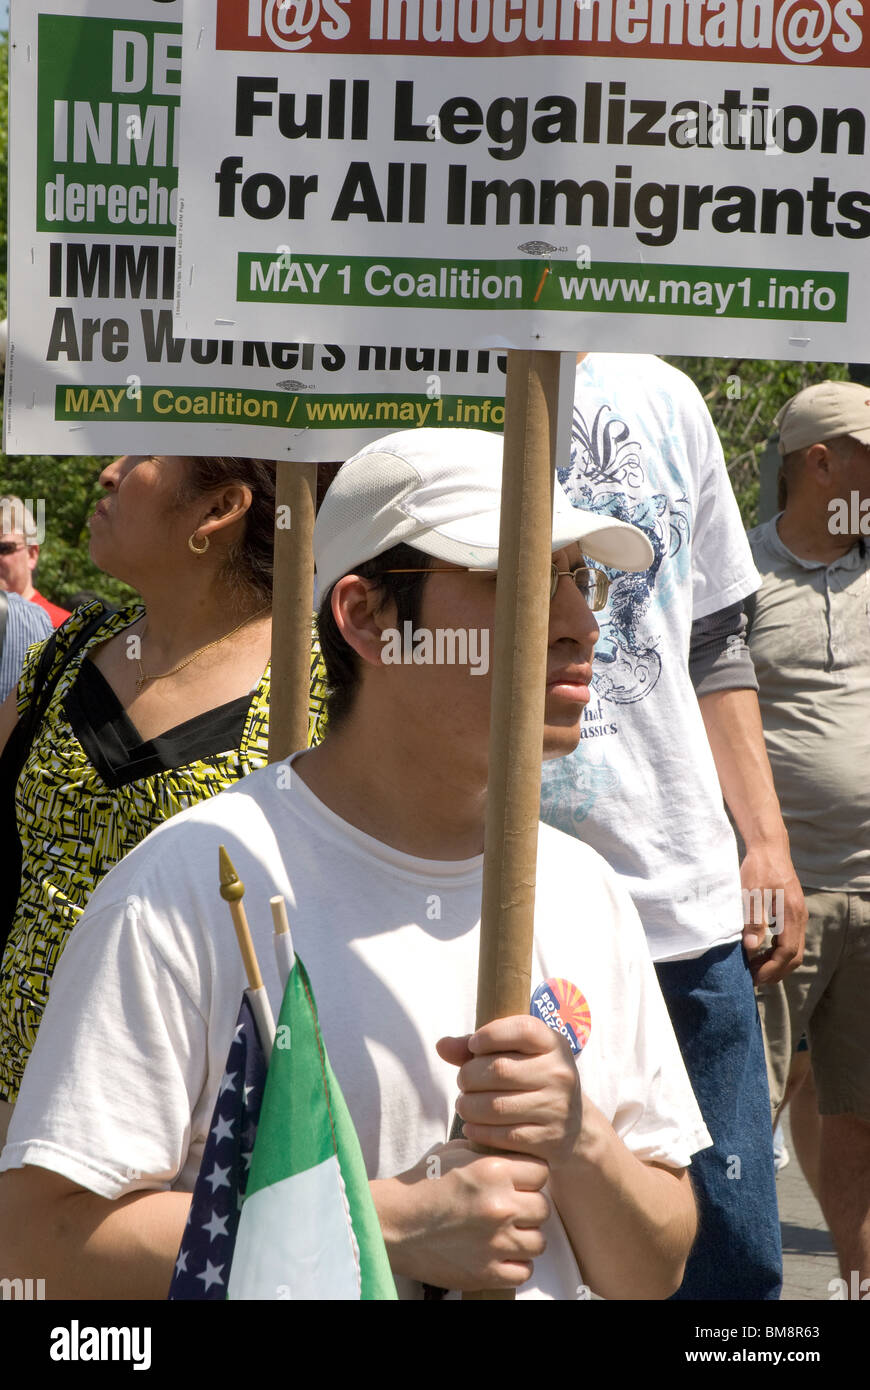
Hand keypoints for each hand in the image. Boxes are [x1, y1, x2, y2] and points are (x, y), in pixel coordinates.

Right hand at [371, 1140, 549, 1290]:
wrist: (393, 1224)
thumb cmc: (422, 1185)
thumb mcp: (456, 1152)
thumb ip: (490, 1152)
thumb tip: (516, 1153)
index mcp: (493, 1171)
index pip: (541, 1172)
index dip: (530, 1177)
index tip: (518, 1183)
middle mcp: (500, 1205)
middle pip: (543, 1208)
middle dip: (528, 1207)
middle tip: (508, 1209)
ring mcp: (495, 1242)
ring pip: (539, 1241)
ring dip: (524, 1237)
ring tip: (503, 1233)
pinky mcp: (487, 1272)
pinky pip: (524, 1270)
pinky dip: (515, 1264)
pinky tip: (498, 1254)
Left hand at [437, 1015, 583, 1169]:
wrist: (574, 1128)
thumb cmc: (533, 1080)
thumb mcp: (518, 1055)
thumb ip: (478, 1048)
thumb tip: (441, 1045)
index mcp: (553, 1044)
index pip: (523, 1030)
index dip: (490, 1035)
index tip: (474, 1046)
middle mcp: (559, 1074)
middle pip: (499, 1070)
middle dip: (469, 1076)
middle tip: (463, 1082)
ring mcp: (557, 1108)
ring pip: (496, 1106)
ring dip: (469, 1106)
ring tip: (464, 1105)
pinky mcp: (549, 1140)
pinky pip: (503, 1136)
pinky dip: (479, 1131)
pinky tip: (472, 1127)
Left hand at [739, 845, 805, 984]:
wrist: (769, 848)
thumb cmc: (758, 868)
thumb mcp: (751, 893)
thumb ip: (753, 920)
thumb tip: (752, 949)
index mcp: (791, 914)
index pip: (787, 953)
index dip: (771, 969)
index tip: (754, 978)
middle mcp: (799, 918)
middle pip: (794, 956)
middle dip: (775, 971)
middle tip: (753, 979)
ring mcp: (798, 916)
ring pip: (793, 950)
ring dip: (776, 963)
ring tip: (755, 968)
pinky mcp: (792, 913)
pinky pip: (790, 940)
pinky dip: (777, 952)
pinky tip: (761, 952)